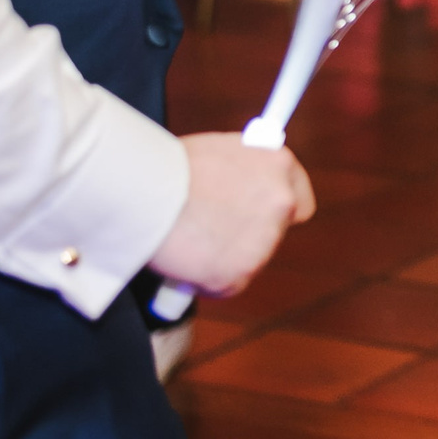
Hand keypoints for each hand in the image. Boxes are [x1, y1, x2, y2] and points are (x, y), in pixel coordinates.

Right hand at [147, 132, 314, 297]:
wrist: (139, 191)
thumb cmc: (166, 166)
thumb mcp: (218, 154)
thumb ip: (242, 172)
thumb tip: (242, 186)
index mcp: (279, 164)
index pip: (299, 201)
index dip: (278, 212)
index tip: (260, 219)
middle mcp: (281, 201)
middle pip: (274, 234)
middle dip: (246, 237)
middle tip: (211, 232)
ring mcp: (264, 240)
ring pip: (248, 261)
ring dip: (223, 258)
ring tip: (187, 240)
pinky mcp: (240, 274)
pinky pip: (224, 285)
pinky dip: (205, 281)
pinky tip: (183, 260)